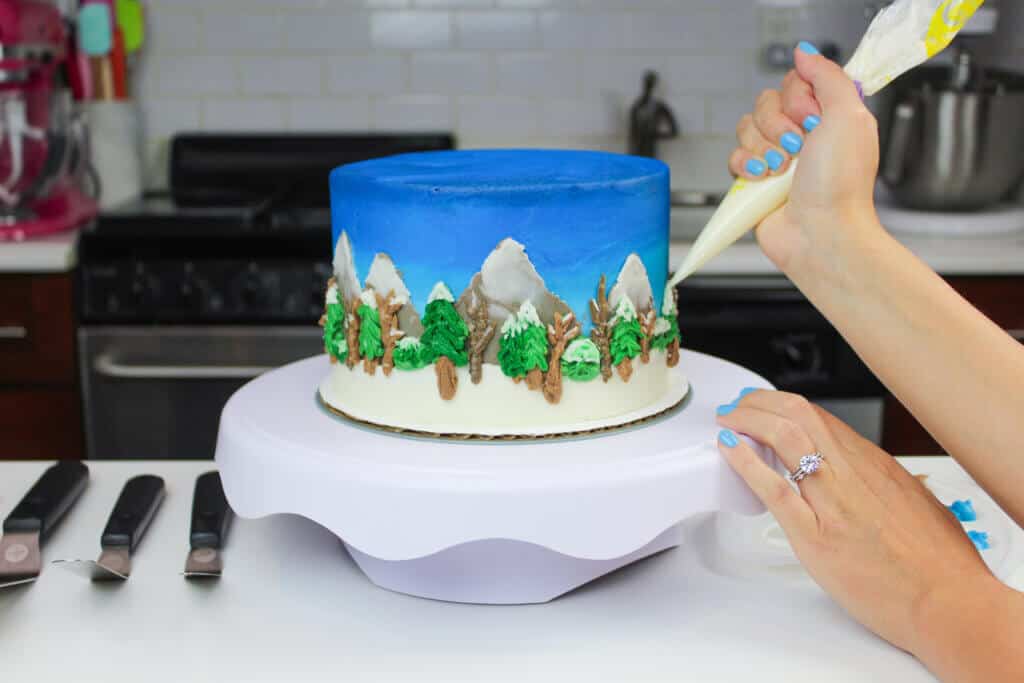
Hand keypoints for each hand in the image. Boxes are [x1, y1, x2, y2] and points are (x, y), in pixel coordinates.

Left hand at [714, 389, 997, 657]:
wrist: (950, 603)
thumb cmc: (939, 564)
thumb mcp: (916, 503)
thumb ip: (885, 485)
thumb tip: (869, 479)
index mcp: (874, 465)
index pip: (820, 418)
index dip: (784, 406)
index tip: (765, 405)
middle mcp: (852, 473)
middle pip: (798, 415)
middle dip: (759, 403)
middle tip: (737, 408)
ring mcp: (833, 502)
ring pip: (786, 436)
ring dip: (748, 420)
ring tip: (728, 421)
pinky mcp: (817, 535)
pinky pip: (775, 488)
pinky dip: (747, 463)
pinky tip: (730, 450)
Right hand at [728, 43, 882, 270]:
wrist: (820, 232)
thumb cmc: (841, 185)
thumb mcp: (849, 115)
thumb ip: (828, 76)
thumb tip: (806, 53)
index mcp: (828, 116)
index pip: (795, 83)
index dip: (797, 98)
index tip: (812, 119)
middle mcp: (802, 135)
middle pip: (766, 103)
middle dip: (778, 125)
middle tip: (797, 148)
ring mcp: (776, 157)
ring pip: (747, 128)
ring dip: (762, 147)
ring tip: (781, 170)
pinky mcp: (754, 180)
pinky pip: (733, 156)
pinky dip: (745, 165)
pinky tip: (761, 178)